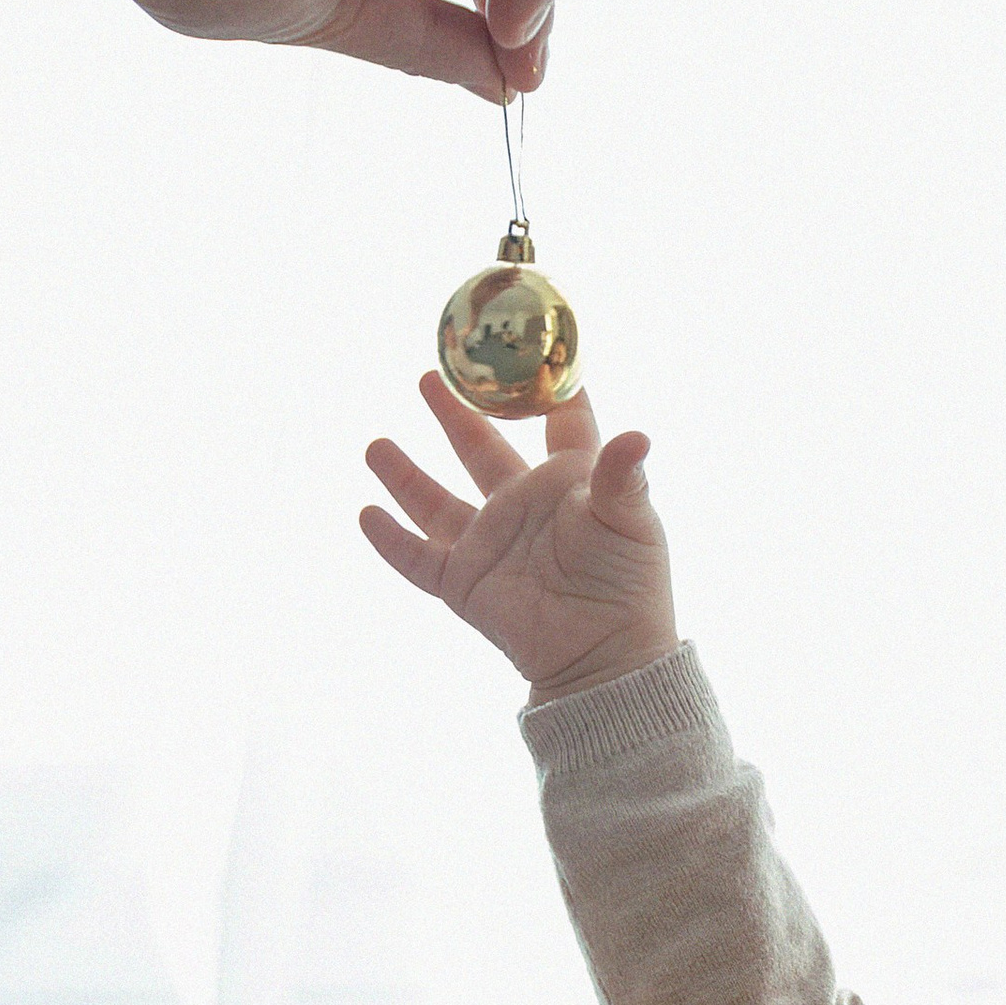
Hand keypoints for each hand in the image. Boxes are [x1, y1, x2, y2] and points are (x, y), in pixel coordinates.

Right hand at [361, 382, 674, 700]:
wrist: (604, 657)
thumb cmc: (628, 588)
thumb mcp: (630, 524)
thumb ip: (624, 478)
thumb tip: (639, 435)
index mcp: (569, 483)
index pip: (559, 422)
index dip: (547, 387)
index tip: (529, 347)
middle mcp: (523, 506)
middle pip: (481, 448)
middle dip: (455, 413)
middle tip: (431, 375)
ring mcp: (489, 544)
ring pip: (436, 500)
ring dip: (405, 475)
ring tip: (375, 443)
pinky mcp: (464, 582)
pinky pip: (416, 558)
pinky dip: (389, 539)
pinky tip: (366, 513)